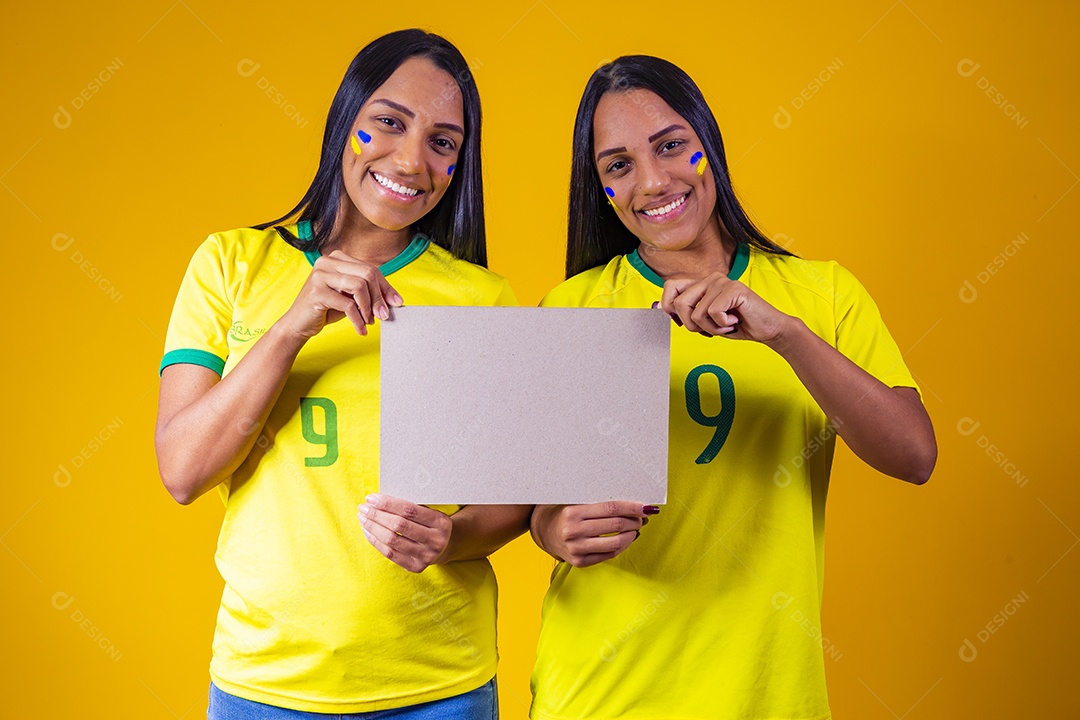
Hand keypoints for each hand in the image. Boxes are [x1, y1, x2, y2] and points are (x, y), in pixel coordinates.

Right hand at [279, 250, 402, 338]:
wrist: (298, 324)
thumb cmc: (326, 309)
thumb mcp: (350, 297)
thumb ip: (368, 293)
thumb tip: (394, 300)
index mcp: (337, 258)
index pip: (370, 269)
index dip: (386, 287)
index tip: (397, 303)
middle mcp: (328, 261)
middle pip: (367, 274)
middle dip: (379, 297)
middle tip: (384, 315)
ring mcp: (320, 274)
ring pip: (359, 286)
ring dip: (369, 308)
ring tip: (369, 322)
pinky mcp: (316, 291)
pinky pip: (348, 305)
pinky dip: (358, 319)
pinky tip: (360, 329)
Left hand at [358, 494, 452, 572]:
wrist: (447, 545)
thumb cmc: (431, 523)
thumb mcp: (429, 512)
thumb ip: (410, 507)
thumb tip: (379, 500)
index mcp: (440, 521)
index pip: (409, 510)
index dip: (387, 503)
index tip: (371, 498)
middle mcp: (435, 540)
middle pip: (399, 525)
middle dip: (377, 515)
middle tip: (363, 507)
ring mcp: (426, 555)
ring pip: (392, 540)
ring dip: (373, 528)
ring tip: (362, 518)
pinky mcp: (417, 567)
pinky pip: (390, 554)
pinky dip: (376, 542)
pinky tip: (367, 532)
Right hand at [530, 502, 656, 567]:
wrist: (544, 530)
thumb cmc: (565, 512)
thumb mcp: (576, 501)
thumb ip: (599, 502)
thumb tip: (631, 504)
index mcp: (573, 512)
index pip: (611, 509)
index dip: (632, 507)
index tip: (646, 507)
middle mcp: (574, 531)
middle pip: (616, 526)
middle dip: (635, 521)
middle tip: (642, 517)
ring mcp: (576, 549)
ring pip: (616, 543)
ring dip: (632, 535)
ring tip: (636, 528)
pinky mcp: (579, 562)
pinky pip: (609, 555)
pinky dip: (622, 546)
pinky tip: (626, 539)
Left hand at [659, 273, 791, 345]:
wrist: (767, 329)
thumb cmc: (736, 325)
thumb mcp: (704, 321)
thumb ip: (683, 313)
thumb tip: (657, 307)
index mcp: (701, 283)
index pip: (670, 286)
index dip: (669, 308)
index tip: (683, 322)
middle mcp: (710, 278)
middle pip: (679, 303)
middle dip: (691, 325)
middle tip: (709, 328)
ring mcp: (721, 281)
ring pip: (696, 313)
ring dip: (710, 328)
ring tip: (725, 325)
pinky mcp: (733, 288)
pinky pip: (712, 313)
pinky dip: (722, 326)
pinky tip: (735, 321)